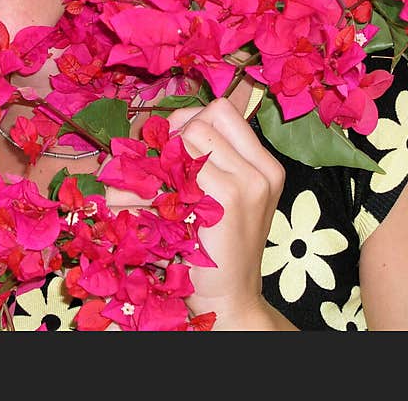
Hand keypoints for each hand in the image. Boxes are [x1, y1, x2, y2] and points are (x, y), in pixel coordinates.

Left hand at [166, 95, 287, 327]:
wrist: (231, 298)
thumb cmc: (216, 249)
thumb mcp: (220, 199)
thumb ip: (203, 161)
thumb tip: (165, 127)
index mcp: (264, 164)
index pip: (221, 110)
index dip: (189, 120)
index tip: (171, 145)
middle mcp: (263, 169)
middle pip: (202, 120)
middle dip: (170, 139)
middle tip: (155, 169)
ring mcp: (250, 182)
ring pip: (187, 138)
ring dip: (157, 160)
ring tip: (143, 188)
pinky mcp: (229, 199)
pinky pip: (180, 167)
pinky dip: (154, 182)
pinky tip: (146, 205)